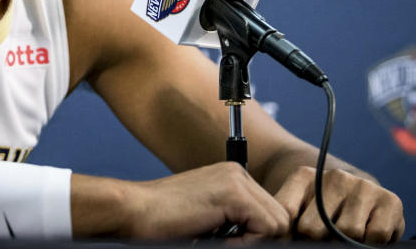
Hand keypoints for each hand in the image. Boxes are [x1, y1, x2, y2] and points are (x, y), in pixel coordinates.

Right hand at [122, 162, 290, 241]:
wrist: (135, 210)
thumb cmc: (163, 221)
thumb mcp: (209, 219)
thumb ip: (236, 222)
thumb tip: (267, 237)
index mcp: (233, 178)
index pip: (270, 212)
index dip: (258, 236)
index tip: (232, 242)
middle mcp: (238, 174)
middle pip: (279, 216)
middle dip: (261, 239)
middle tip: (227, 243)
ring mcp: (237, 180)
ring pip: (278, 223)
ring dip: (254, 241)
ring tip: (221, 241)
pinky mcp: (234, 194)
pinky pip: (266, 228)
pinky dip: (247, 243)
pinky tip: (218, 240)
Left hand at [273, 166, 403, 242]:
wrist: (357, 198)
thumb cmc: (319, 211)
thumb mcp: (294, 208)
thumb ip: (283, 217)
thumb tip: (276, 237)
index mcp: (304, 176)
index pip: (286, 212)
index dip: (290, 233)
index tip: (296, 234)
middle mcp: (335, 177)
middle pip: (314, 229)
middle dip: (318, 240)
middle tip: (324, 236)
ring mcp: (363, 186)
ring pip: (349, 232)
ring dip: (346, 242)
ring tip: (344, 234)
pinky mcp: (390, 199)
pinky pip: (377, 235)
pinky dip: (371, 242)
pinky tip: (366, 233)